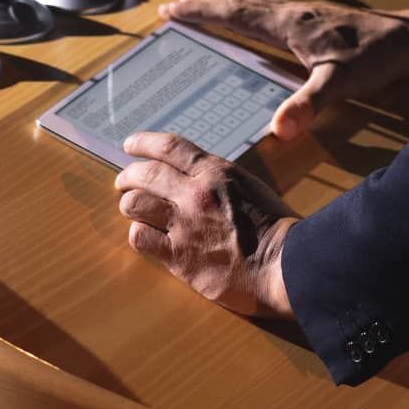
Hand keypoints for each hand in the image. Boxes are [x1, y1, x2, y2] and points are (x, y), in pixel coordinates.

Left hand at [115, 133, 296, 317]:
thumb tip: (194, 178)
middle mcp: (196, 193)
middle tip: (123, 181)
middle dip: (128, 175)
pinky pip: (140, 238)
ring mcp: (185, 225)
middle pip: (145, 173)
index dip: (144, 143)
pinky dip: (138, 234)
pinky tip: (145, 236)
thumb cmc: (275, 228)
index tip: (131, 144)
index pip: (170, 147)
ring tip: (131, 209)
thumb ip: (218, 180)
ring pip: (135, 203)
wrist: (284, 265)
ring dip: (129, 204)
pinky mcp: (179, 257)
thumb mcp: (248, 186)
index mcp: (216, 172)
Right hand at [159, 0, 408, 138]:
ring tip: (201, 4)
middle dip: (203, 5)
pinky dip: (249, 10)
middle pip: (238, 4)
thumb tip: (276, 129)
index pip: (235, 14)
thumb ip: (308, 104)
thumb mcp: (341, 83)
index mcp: (289, 23)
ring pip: (254, 4)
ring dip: (224, 4)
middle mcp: (292, 12)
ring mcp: (304, 13)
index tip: (170, 9)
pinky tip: (254, 18)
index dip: (202, 12)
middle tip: (171, 6)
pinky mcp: (317, 20)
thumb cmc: (377, 56)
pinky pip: (269, 10)